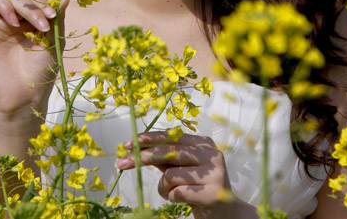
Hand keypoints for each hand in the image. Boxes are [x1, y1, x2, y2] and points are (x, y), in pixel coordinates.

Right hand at [0, 0, 67, 117]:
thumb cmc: (41, 72)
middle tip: (40, 25)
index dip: (40, 2)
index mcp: (27, 20)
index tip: (51, 16)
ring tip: (13, 22)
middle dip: (29, 7)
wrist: (25, 96)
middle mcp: (9, 20)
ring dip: (4, 3)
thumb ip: (57, 17)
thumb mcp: (53, 42)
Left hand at [116, 131, 252, 218]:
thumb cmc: (197, 188)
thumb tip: (134, 147)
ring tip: (170, 193)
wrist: (224, 214)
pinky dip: (171, 197)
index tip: (127, 144)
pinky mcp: (213, 193)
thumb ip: (163, 157)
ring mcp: (214, 173)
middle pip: (169, 151)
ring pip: (171, 175)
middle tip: (122, 163)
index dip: (148, 139)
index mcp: (203, 143)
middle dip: (143, 157)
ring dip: (163, 187)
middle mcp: (211, 154)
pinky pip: (177, 193)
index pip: (171, 136)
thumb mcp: (180, 168)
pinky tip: (181, 200)